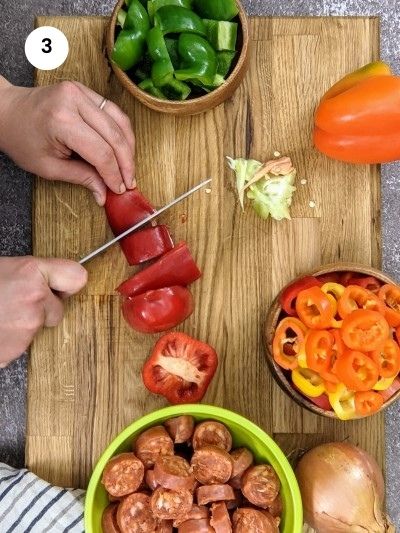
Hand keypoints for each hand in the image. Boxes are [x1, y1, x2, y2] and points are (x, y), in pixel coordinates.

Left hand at [0, 78, 135, 205]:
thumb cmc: (21, 139)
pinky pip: (113, 111)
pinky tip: (123, 148)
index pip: (101, 151)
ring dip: (128, 146)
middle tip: (129, 181)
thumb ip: (81, 178)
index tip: (118, 189)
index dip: (113, 173)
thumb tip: (104, 193)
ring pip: (120, 121)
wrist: (6, 111)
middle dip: (125, 163)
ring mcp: (80, 91)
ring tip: (128, 167)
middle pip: (115, 136)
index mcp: (61, 120)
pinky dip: (121, 131)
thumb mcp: (48, 167)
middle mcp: (73, 100)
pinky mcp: (84, 90)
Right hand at [0, 256, 86, 367]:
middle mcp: (35, 300)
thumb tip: (48, 281)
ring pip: (37, 329)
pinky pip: (21, 345)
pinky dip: (9, 341)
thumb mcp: (2, 269)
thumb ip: (29, 275)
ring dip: (22, 325)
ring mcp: (27, 328)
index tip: (61, 286)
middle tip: (14, 303)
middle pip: (57, 310)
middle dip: (41, 309)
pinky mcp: (15, 350)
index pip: (76, 277)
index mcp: (31, 273)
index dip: (67, 283)